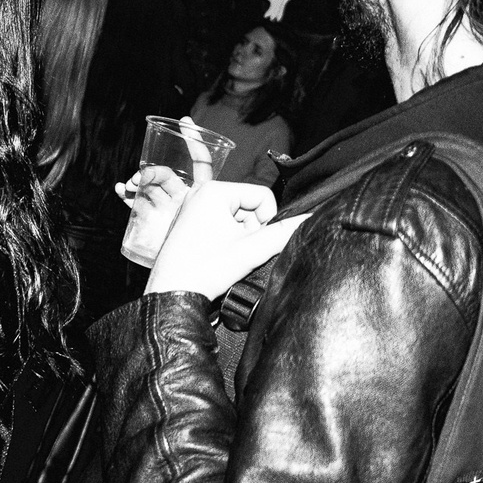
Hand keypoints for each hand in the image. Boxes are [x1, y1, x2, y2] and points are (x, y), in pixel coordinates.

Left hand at [144, 181, 310, 299]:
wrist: (173, 291)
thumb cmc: (204, 269)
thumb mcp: (251, 250)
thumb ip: (283, 232)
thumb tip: (309, 219)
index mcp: (214, 190)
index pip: (263, 195)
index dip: (267, 220)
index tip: (254, 241)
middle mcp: (200, 192)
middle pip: (249, 205)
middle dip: (251, 229)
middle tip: (238, 249)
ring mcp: (192, 206)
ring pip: (236, 215)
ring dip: (240, 235)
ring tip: (226, 253)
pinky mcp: (189, 220)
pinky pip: (220, 221)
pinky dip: (226, 237)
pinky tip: (217, 253)